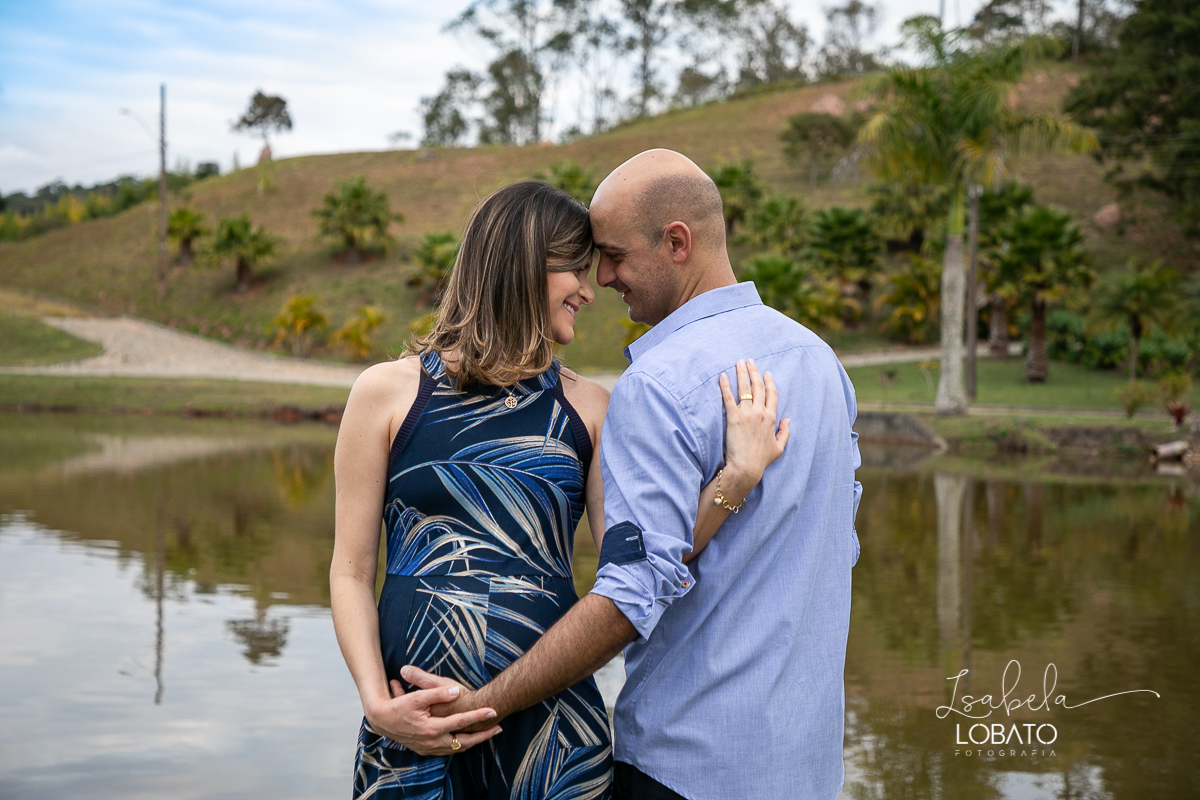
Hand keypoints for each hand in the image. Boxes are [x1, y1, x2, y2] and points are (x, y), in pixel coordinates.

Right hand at [363, 673, 500, 756]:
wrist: (382, 720)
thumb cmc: (398, 706)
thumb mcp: (417, 697)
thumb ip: (437, 693)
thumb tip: (455, 691)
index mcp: (432, 728)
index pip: (461, 722)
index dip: (478, 716)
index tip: (493, 711)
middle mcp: (433, 742)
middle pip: (465, 742)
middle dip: (483, 735)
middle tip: (499, 728)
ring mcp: (429, 748)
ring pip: (457, 748)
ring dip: (474, 741)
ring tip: (488, 733)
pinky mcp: (426, 750)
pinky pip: (448, 750)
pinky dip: (460, 746)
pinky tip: (467, 740)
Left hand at [718, 358, 789, 501]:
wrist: (746, 468)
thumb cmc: (761, 460)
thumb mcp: (779, 447)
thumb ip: (784, 432)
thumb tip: (788, 420)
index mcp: (772, 418)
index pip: (773, 394)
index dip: (770, 381)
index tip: (766, 372)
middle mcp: (760, 413)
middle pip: (758, 387)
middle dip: (754, 371)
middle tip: (749, 361)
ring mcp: (747, 414)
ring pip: (745, 388)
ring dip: (741, 373)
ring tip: (738, 362)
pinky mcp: (733, 418)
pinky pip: (728, 398)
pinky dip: (725, 386)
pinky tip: (722, 376)